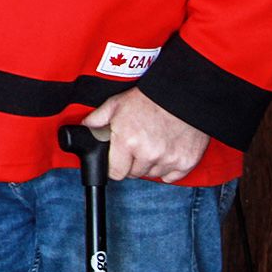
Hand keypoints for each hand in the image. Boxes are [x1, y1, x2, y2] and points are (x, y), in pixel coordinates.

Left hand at [83, 89, 209, 182]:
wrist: (181, 94)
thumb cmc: (149, 99)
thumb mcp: (116, 104)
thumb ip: (97, 119)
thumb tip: (84, 128)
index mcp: (127, 141)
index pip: (115, 173)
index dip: (114, 166)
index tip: (117, 159)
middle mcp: (147, 154)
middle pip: (134, 174)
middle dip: (132, 163)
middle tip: (136, 146)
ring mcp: (168, 159)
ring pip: (152, 174)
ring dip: (150, 165)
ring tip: (152, 144)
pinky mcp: (186, 162)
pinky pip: (171, 177)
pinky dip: (168, 168)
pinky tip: (166, 151)